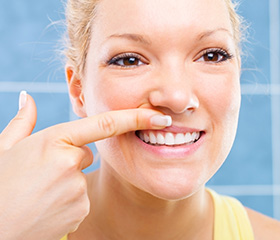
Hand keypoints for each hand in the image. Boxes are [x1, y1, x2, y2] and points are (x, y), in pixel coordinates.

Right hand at [0, 92, 170, 239]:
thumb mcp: (4, 149)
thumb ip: (22, 121)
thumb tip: (26, 98)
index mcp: (54, 140)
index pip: (105, 124)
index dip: (135, 118)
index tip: (159, 117)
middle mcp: (71, 163)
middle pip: (86, 154)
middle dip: (70, 159)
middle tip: (42, 172)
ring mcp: (78, 189)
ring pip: (82, 177)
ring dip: (66, 181)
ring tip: (39, 191)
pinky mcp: (81, 210)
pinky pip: (82, 198)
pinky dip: (68, 200)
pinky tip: (47, 205)